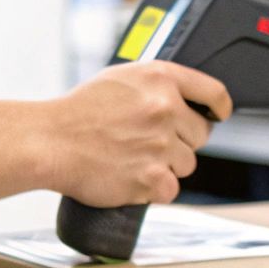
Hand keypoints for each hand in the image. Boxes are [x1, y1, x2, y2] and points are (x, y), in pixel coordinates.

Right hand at [43, 62, 233, 207]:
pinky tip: (130, 177)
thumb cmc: (77, 112)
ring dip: (166, 166)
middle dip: (180, 141)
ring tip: (133, 159)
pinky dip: (153, 189)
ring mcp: (160, 144)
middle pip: (200, 135)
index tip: (218, 116)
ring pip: (186, 164)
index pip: (214, 93)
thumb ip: (156, 85)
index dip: (219, 108)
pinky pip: (170, 189)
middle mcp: (165, 108)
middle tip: (148, 142)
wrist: (49, 142)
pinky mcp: (152, 176)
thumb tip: (184, 100)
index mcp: (160, 77)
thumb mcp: (120, 79)